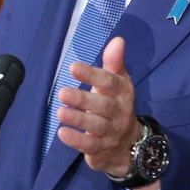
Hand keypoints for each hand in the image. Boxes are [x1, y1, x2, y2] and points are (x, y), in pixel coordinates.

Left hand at [56, 36, 147, 182]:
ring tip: (60, 111)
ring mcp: (112, 132)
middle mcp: (120, 112)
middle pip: (103, 106)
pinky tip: (62, 133)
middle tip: (62, 93)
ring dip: (78, 119)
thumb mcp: (118, 83)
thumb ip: (115, 63)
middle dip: (83, 99)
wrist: (129, 145)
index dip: (92, 74)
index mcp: (123, 92)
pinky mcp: (101, 149)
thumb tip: (118, 40)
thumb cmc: (116, 105)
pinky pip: (90, 145)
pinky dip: (76, 140)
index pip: (110, 82)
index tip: (73, 68)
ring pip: (96, 126)